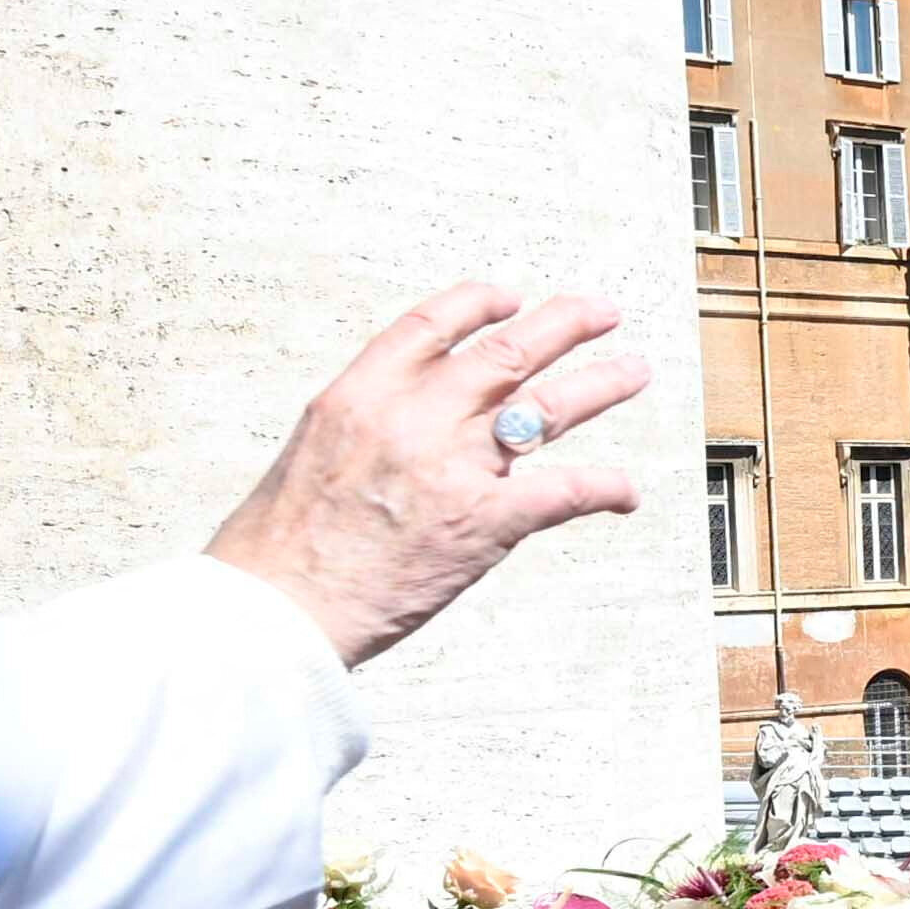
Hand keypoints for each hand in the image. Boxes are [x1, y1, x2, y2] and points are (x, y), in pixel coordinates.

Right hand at [208, 286, 648, 667]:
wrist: (276, 610)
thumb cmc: (281, 547)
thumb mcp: (311, 453)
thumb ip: (367, 427)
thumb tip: (404, 424)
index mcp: (361, 393)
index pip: (432, 323)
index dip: (478, 303)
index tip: (508, 298)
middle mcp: (413, 417)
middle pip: (505, 352)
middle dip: (562, 325)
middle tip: (601, 312)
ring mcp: (453, 467)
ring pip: (547, 408)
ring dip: (600, 385)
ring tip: (633, 369)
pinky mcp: (484, 523)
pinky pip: (563, 492)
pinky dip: (604, 489)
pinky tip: (626, 492)